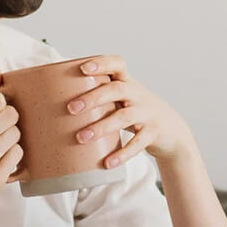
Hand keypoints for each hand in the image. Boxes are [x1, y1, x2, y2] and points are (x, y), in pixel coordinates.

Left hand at [66, 55, 193, 168]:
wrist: (173, 132)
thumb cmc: (135, 113)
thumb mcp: (122, 100)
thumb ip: (99, 97)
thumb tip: (53, 101)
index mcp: (127, 83)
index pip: (117, 64)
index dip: (101, 64)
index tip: (82, 69)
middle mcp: (138, 94)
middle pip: (116, 90)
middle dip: (92, 98)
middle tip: (70, 109)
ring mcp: (147, 113)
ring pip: (124, 117)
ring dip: (100, 127)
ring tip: (80, 138)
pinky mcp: (154, 133)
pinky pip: (137, 143)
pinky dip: (122, 154)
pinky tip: (106, 163)